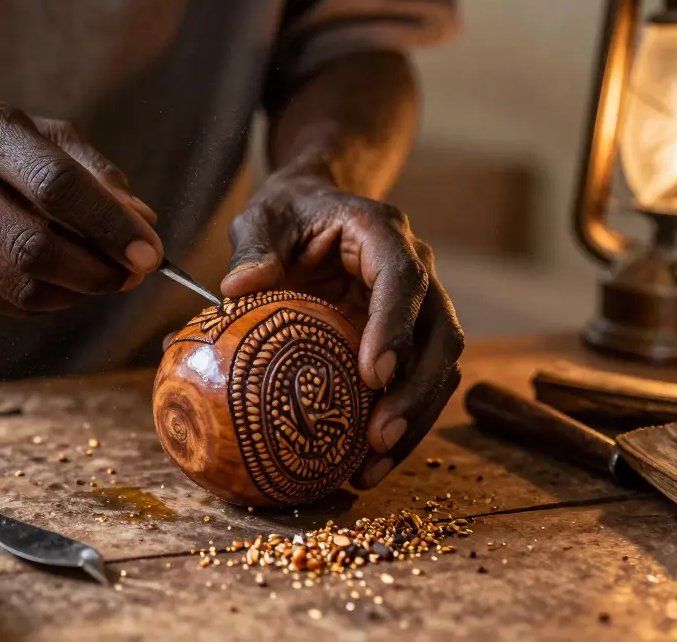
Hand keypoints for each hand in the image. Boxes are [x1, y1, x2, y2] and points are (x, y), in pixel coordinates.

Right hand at [0, 99, 161, 313]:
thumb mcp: (41, 135)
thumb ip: (95, 174)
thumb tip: (144, 222)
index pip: (55, 184)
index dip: (109, 224)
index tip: (150, 252)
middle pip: (35, 245)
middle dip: (97, 269)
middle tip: (133, 274)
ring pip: (20, 284)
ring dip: (78, 292)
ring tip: (106, 280)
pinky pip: (3, 302)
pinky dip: (48, 302)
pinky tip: (66, 286)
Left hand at [221, 171, 463, 488]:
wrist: (318, 207)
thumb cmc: (289, 212)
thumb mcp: (263, 215)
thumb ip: (254, 246)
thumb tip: (238, 287)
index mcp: (383, 234)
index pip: (403, 279)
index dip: (395, 327)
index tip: (374, 373)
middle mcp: (417, 270)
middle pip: (438, 335)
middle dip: (415, 391)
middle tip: (378, 438)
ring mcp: (421, 308)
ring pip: (439, 369)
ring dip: (414, 421)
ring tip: (371, 469)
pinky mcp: (411, 340)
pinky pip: (416, 386)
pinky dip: (399, 427)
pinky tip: (363, 467)